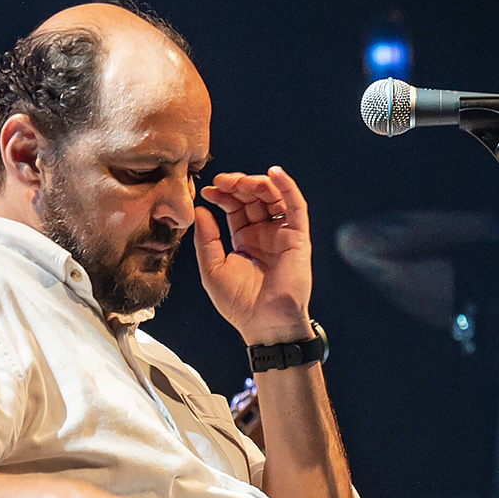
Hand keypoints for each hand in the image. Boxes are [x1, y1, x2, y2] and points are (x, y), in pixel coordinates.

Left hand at [194, 168, 315, 344]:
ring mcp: (282, 234)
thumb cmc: (239, 304)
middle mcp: (264, 233)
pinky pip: (296, 206)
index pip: (234, 207)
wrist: (264, 324)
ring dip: (256, 183)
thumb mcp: (212, 269)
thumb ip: (207, 239)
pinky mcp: (298, 237)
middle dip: (237, 185)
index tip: (207, 190)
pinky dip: (287, 186)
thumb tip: (200, 209)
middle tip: (222, 182)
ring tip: (240, 182)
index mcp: (244, 239)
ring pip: (273, 197)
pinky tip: (273, 173)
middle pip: (252, 197)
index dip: (222, 195)